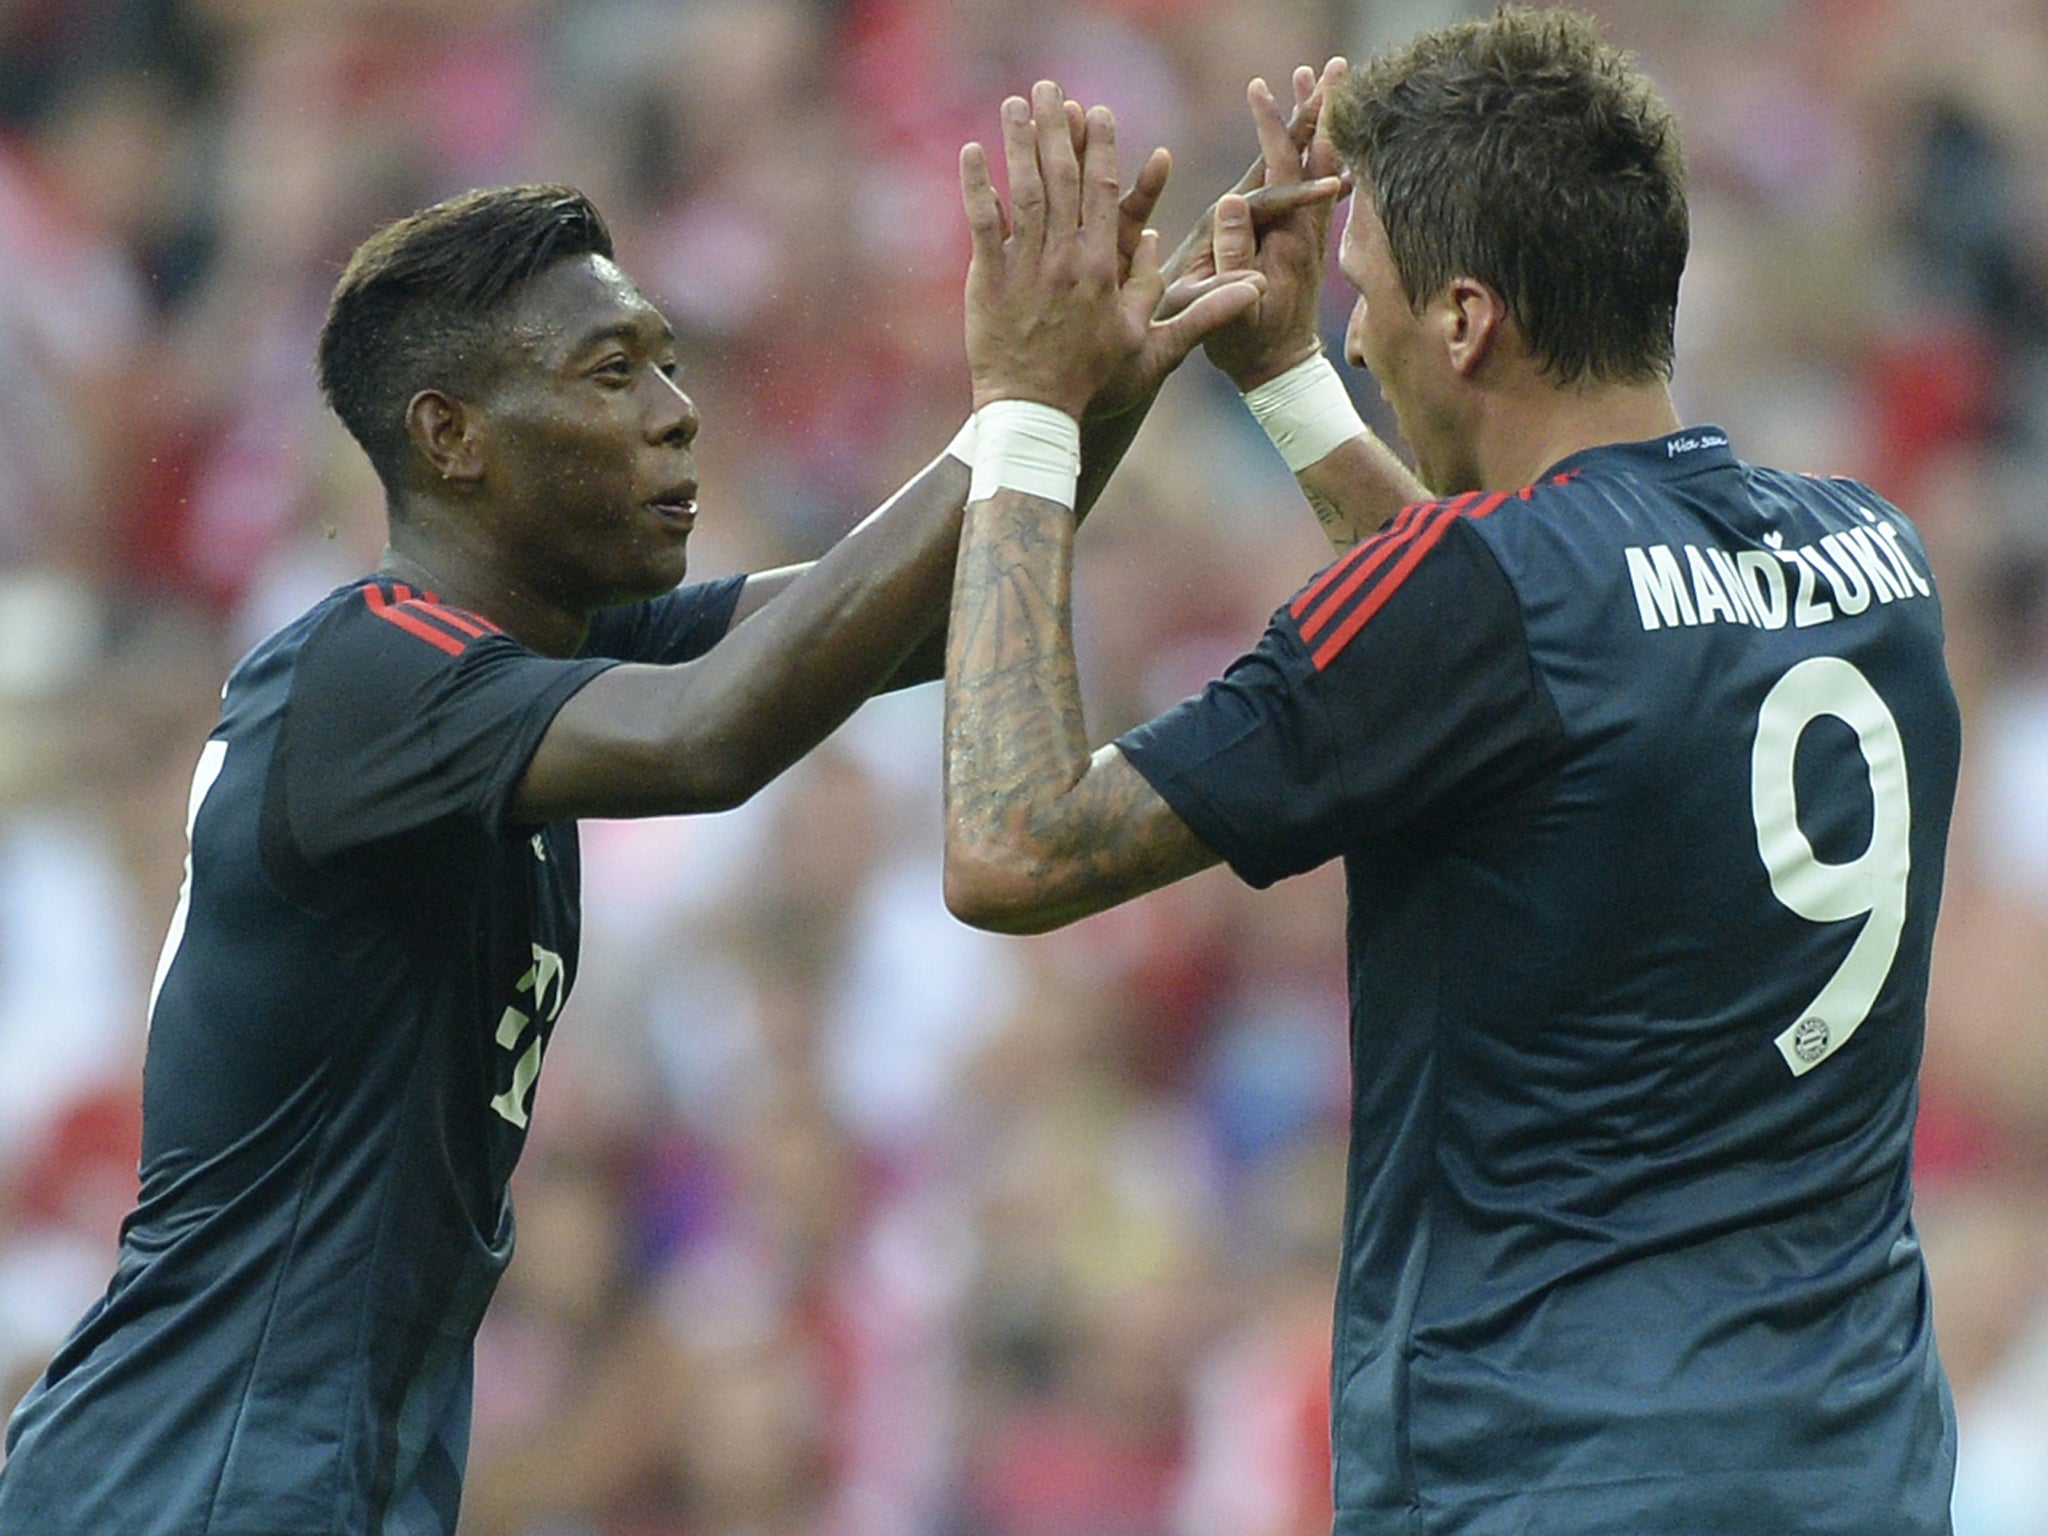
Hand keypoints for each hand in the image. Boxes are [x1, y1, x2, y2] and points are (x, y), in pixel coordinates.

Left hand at [961, 83, 1264, 421]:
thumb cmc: (1094, 382)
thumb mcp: (1153, 351)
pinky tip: (972, 151)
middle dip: (1058, 129)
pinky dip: (976, 186)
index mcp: (1103, 268)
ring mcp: (1025, 266)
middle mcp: (1065, 258)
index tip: (1101, 113)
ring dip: (1019, 143)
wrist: (1035, 412)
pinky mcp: (989, 278)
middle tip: (1053, 88)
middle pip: (1063, 179)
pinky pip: (981, 223)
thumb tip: (1244, 288)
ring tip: (1015, 102)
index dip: (1102, 149)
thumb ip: (1197, 315)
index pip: (1105, 194)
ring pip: (1024, 191)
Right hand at [1162, 59, 1351, 390]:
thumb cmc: (1244, 347)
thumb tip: (1231, 202)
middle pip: (1313, 160)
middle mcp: (1301, 231)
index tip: (1260, 91)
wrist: (1278, 371)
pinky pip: (1317, 187)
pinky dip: (1317, 154)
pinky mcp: (1305, 240)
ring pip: (1318, 168)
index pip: (1278, 174)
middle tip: (1333, 68)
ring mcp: (1307, 234)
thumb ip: (1231, 257)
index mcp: (1281, 241)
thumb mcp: (1229, 308)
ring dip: (1321, 125)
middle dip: (1319, 111)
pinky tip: (1319, 136)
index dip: (1271, 132)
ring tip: (1324, 84)